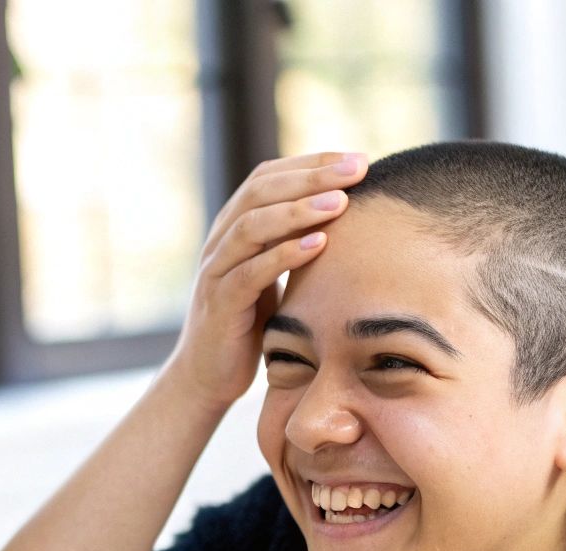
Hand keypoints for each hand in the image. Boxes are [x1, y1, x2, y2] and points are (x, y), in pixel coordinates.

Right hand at [160, 151, 368, 410]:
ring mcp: (216, 271)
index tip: (357, 159)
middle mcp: (220, 240)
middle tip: (358, 169)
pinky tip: (320, 245)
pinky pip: (250, 273)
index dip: (311, 163)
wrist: (207, 375)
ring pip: (252, 225)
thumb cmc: (250, 322)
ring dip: (298, 210)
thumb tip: (344, 213)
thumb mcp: (272, 273)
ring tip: (340, 202)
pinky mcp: (220, 305)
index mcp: (233, 226)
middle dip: (312, 176)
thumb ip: (292, 241)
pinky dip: (284, 255)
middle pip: (261, 190)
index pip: (268, 176)